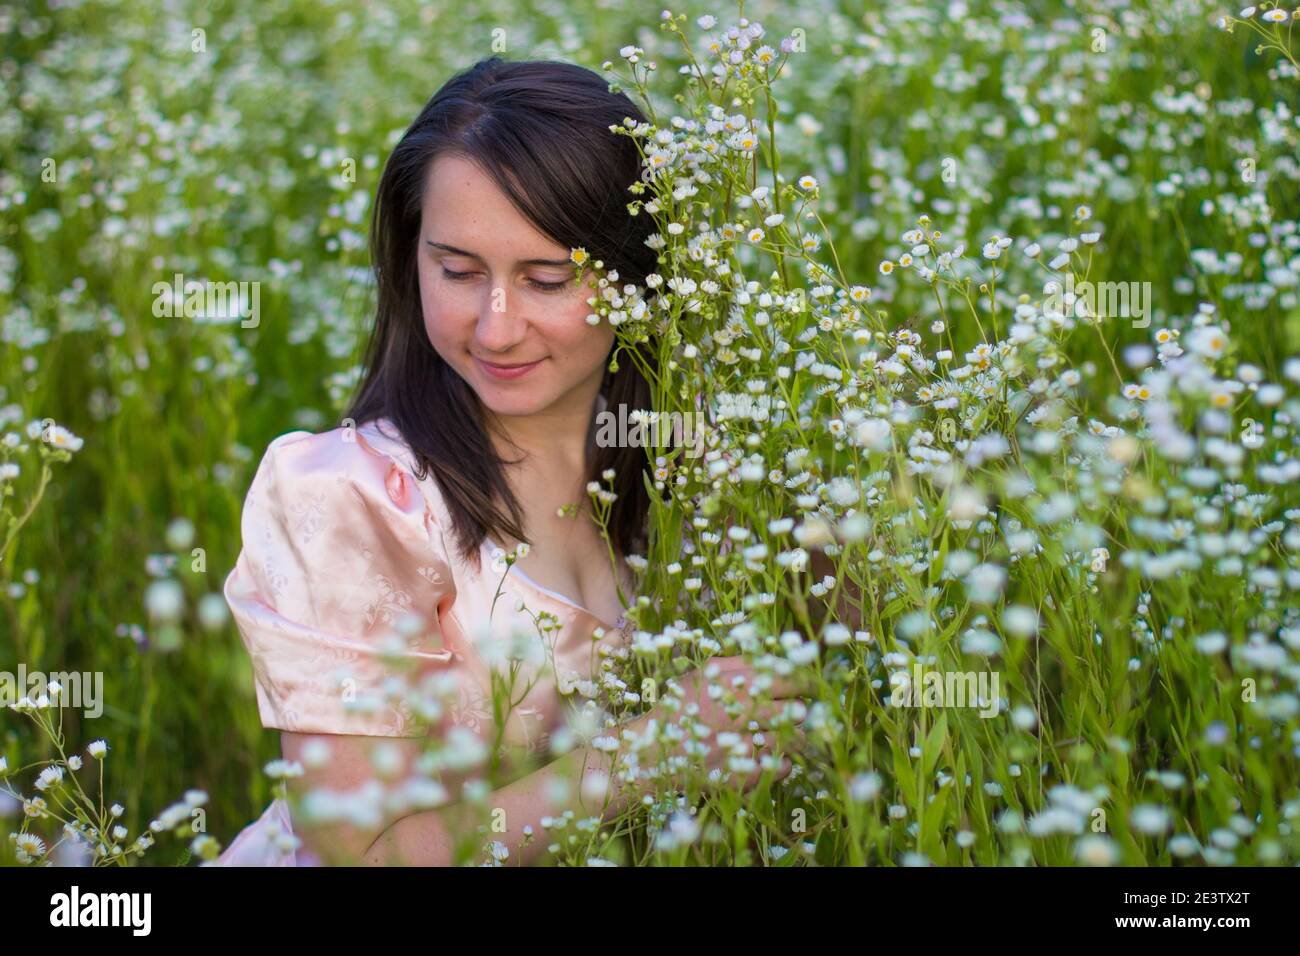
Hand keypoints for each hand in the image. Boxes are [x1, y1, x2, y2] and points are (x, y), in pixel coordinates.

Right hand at [629, 655, 811, 791]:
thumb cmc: (679, 708)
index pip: (788, 678)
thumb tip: (776, 657)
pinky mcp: (742, 775)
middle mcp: (742, 714)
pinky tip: (769, 755)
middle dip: (797, 711)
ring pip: (792, 740)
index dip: (803, 682)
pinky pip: (780, 767)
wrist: (650, 752)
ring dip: (792, 737)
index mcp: (735, 684)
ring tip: (782, 734)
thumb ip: (738, 662)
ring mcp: (743, 747)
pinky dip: (780, 761)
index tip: (807, 685)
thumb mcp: (703, 674)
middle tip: (793, 712)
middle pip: (795, 711)